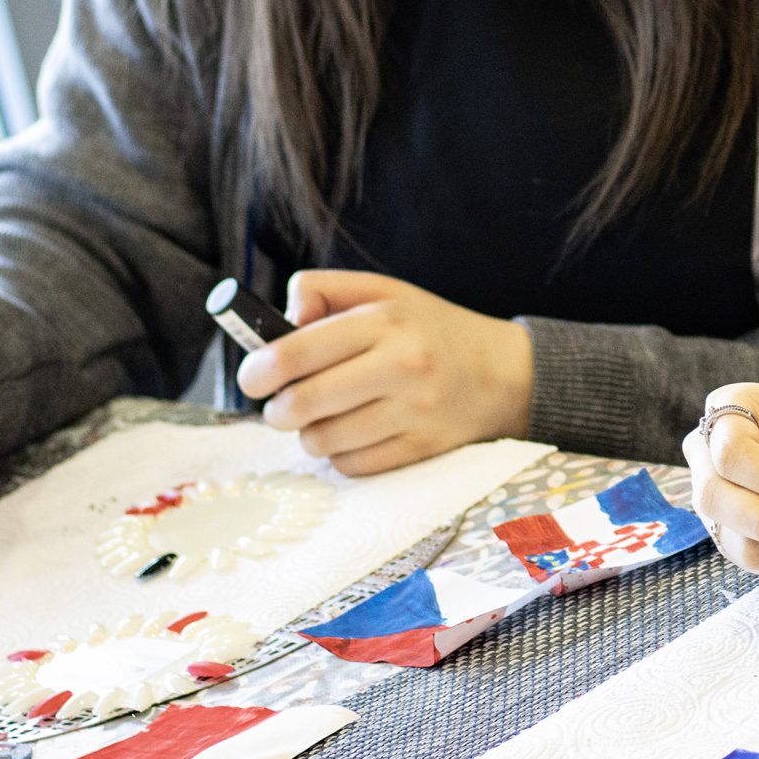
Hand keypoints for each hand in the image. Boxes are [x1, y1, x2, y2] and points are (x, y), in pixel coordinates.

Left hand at [238, 271, 531, 474]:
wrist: (506, 373)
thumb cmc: (430, 331)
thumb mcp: (385, 292)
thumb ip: (325, 292)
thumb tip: (279, 324)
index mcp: (385, 320)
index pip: (296, 351)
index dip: (259, 370)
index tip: (252, 379)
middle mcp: (401, 365)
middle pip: (302, 403)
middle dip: (277, 410)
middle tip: (280, 407)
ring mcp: (415, 411)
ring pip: (323, 440)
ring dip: (309, 434)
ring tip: (322, 419)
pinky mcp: (423, 449)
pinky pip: (353, 465)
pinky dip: (341, 455)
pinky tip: (353, 435)